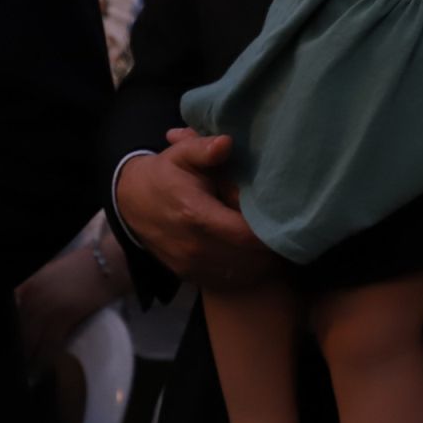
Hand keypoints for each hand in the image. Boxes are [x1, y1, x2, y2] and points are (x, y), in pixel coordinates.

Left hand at [14, 246, 118, 370]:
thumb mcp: (49, 274)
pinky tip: (44, 365)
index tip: (5, 344)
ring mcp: (47, 307)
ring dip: (29, 356)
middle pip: (18, 329)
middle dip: (17, 346)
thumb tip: (23, 314)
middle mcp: (33, 296)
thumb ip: (33, 291)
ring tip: (28, 369)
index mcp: (28, 284)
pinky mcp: (64, 317)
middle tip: (15, 362)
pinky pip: (50, 343)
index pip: (8, 313)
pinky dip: (46, 356)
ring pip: (31, 339)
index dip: (6, 331)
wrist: (108, 264)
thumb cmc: (81, 267)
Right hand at [113, 134, 282, 291]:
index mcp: (195, 215)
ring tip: (278, 241)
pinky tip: (258, 254)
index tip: (288, 216)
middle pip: (249, 256)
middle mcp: (193, 246)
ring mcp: (190, 265)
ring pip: (241, 272)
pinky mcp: (189, 275)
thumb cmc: (165, 174)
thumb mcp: (181, 155)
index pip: (245, 234)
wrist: (132, 202)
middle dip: (272, 245)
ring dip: (263, 260)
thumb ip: (203, 149)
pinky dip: (246, 270)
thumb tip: (226, 142)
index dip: (270, 229)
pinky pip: (227, 280)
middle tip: (290, 228)